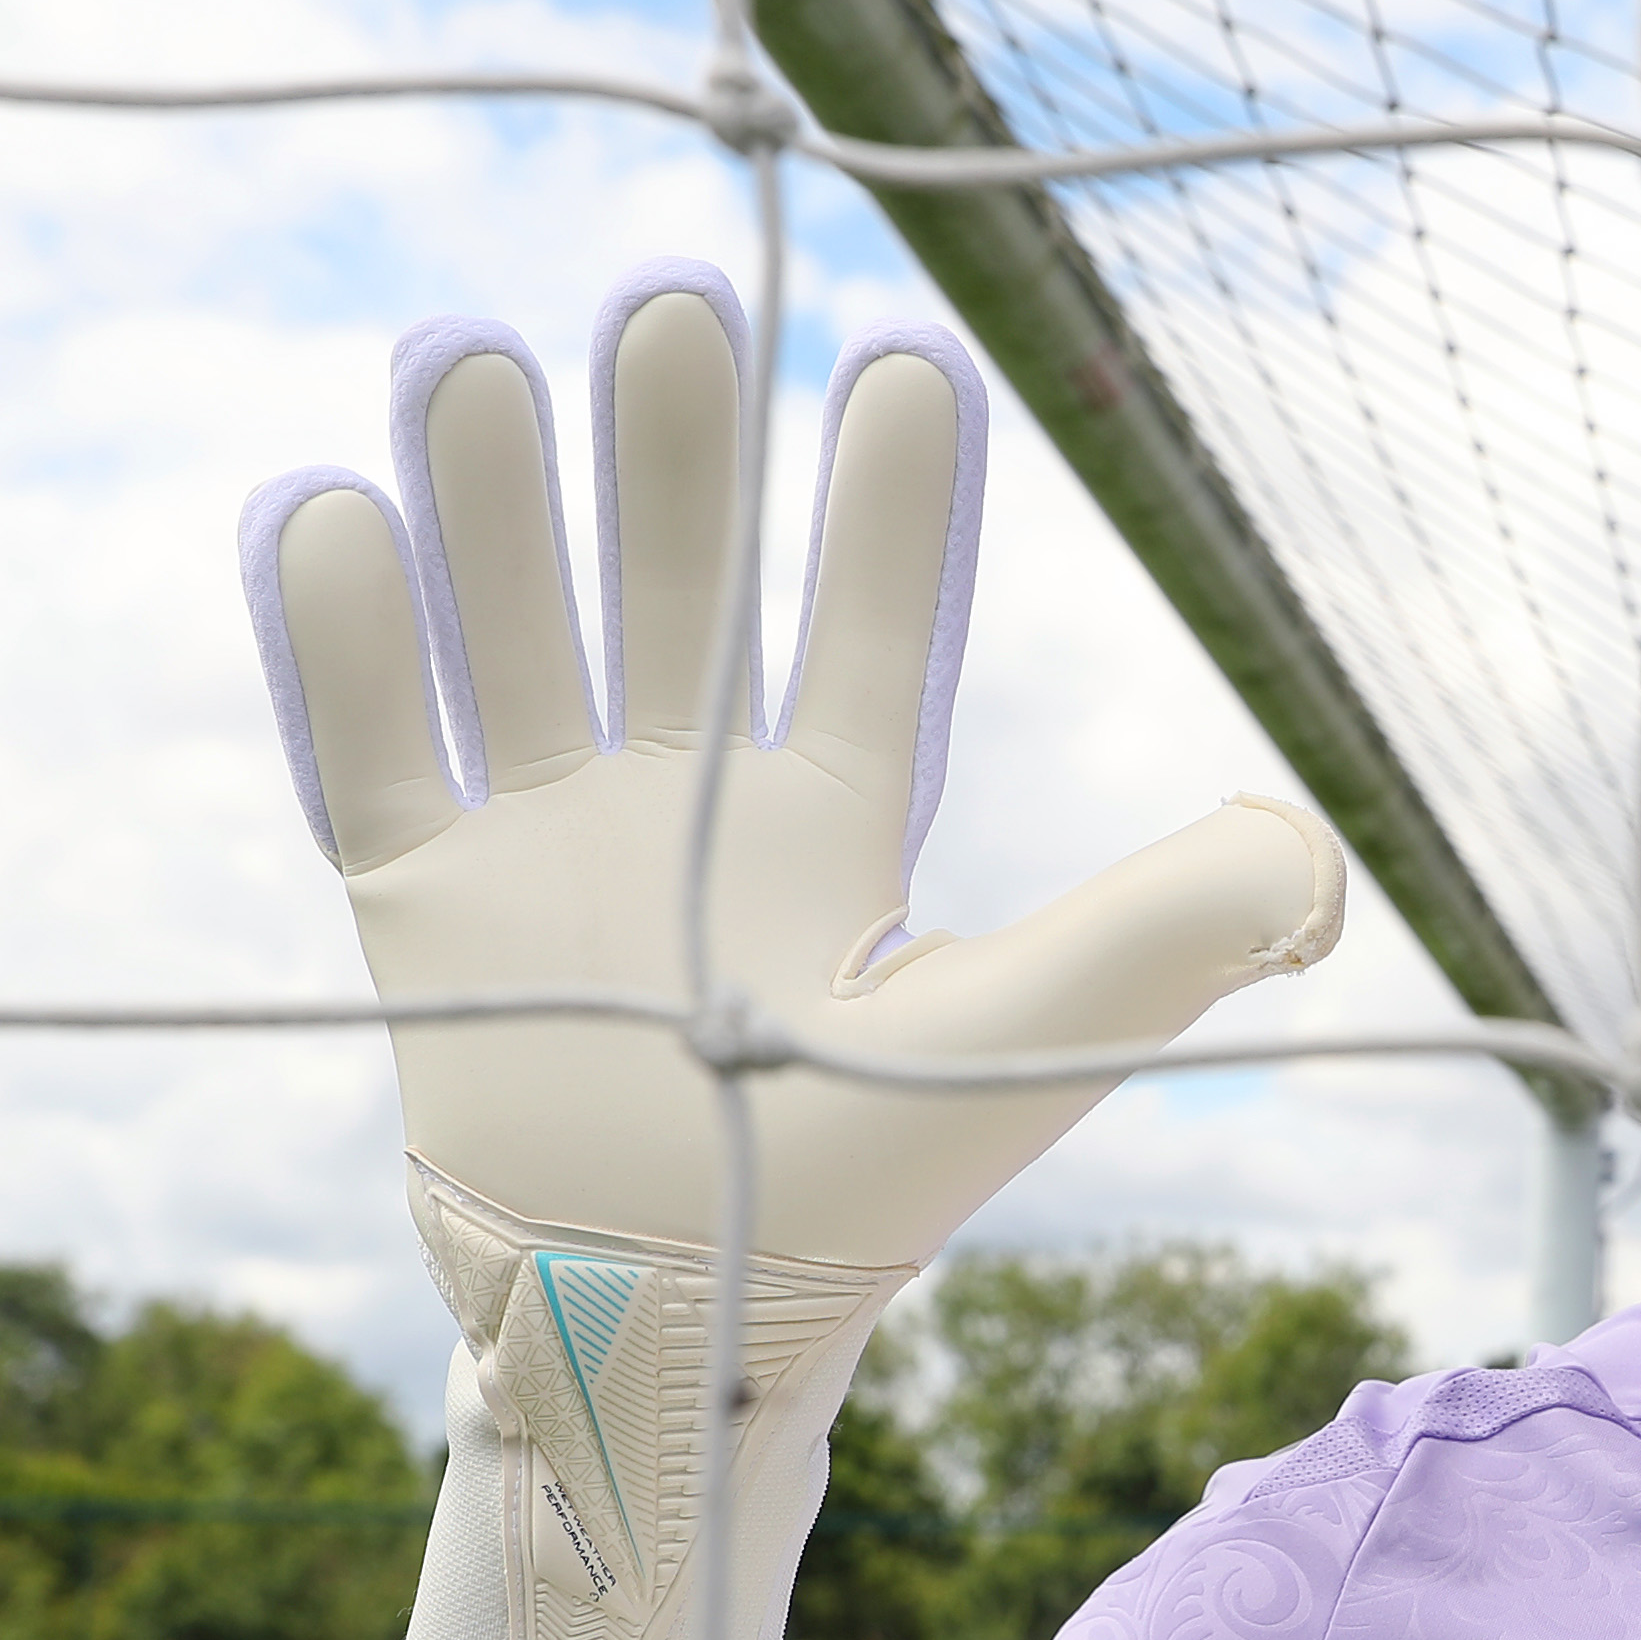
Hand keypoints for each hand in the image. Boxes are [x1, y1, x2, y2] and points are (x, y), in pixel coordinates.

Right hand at [242, 259, 1342, 1639]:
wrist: (675, 1331)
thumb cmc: (865, 1189)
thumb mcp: (1028, 1040)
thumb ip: (1165, 938)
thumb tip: (1317, 870)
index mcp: (839, 823)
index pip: (874, 635)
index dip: (891, 511)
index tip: (913, 361)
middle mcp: (689, 803)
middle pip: (676, 592)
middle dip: (671, 455)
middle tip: (670, 308)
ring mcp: (549, 840)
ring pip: (514, 631)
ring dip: (493, 501)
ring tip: (470, 351)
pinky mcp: (423, 904)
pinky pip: (369, 750)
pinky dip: (341, 636)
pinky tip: (323, 507)